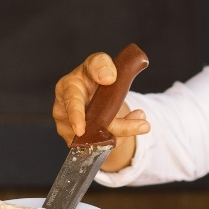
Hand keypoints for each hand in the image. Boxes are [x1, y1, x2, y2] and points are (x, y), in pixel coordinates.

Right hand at [52, 52, 149, 172]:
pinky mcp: (81, 140)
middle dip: (119, 127)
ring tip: (143, 122)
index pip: (71, 103)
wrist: (95, 92)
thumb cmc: (94, 76)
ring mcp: (70, 128)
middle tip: (144, 125)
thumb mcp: (99, 64)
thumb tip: (108, 78)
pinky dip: (120, 137)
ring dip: (125, 130)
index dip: (76, 117)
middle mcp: (64, 110)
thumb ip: (101, 64)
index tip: (81, 130)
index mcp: (67, 88)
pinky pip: (103, 144)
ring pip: (100, 137)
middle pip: (91, 126)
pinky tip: (133, 125)